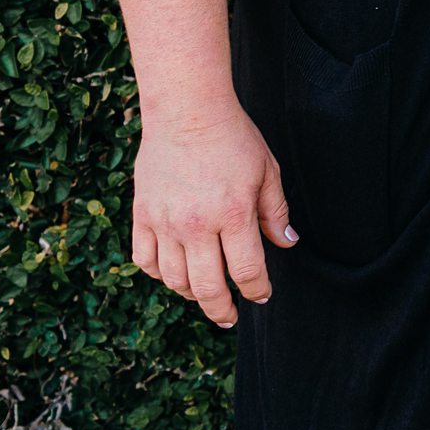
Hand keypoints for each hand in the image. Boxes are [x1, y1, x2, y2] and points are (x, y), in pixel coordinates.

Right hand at [129, 101, 296, 328]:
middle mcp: (197, 225)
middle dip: (221, 309)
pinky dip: (159, 274)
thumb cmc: (233, 139)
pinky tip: (174, 273)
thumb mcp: (267, 171)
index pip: (247, 270)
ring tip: (205, 294)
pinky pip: (144, 260)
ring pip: (174, 279)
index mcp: (233, 214)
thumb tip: (287, 244)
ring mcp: (165, 222)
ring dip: (191, 294)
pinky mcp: (142, 216)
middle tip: (229, 316)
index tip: (262, 295)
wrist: (186, 113)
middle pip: (207, 287)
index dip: (257, 290)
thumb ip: (276, 212)